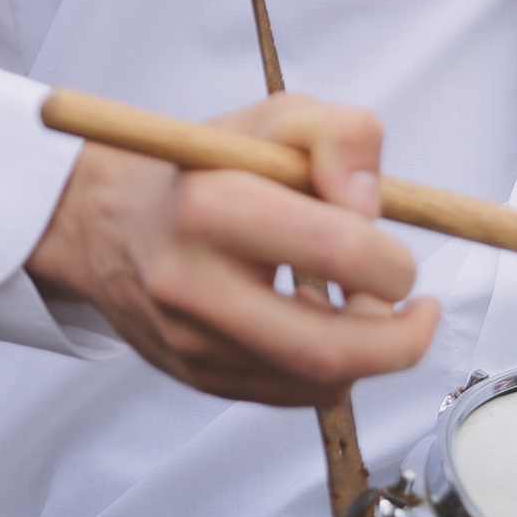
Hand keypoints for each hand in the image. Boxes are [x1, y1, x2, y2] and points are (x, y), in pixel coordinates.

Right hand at [25, 92, 438, 403]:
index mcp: (212, 208)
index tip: (398, 252)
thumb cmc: (199, 168)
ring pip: (319, 382)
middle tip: (417, 308)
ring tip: (362, 304)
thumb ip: (341, 135)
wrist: (100, 220)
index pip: (338, 251)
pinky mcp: (197, 377)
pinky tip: (321, 322)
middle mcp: (194, 286)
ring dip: (368, 351)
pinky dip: (329, 366)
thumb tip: (372, 204)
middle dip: (401, 338)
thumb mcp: (273, 121)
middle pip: (330, 350)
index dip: (392, 259)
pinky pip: (293, 395)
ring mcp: (191, 344)